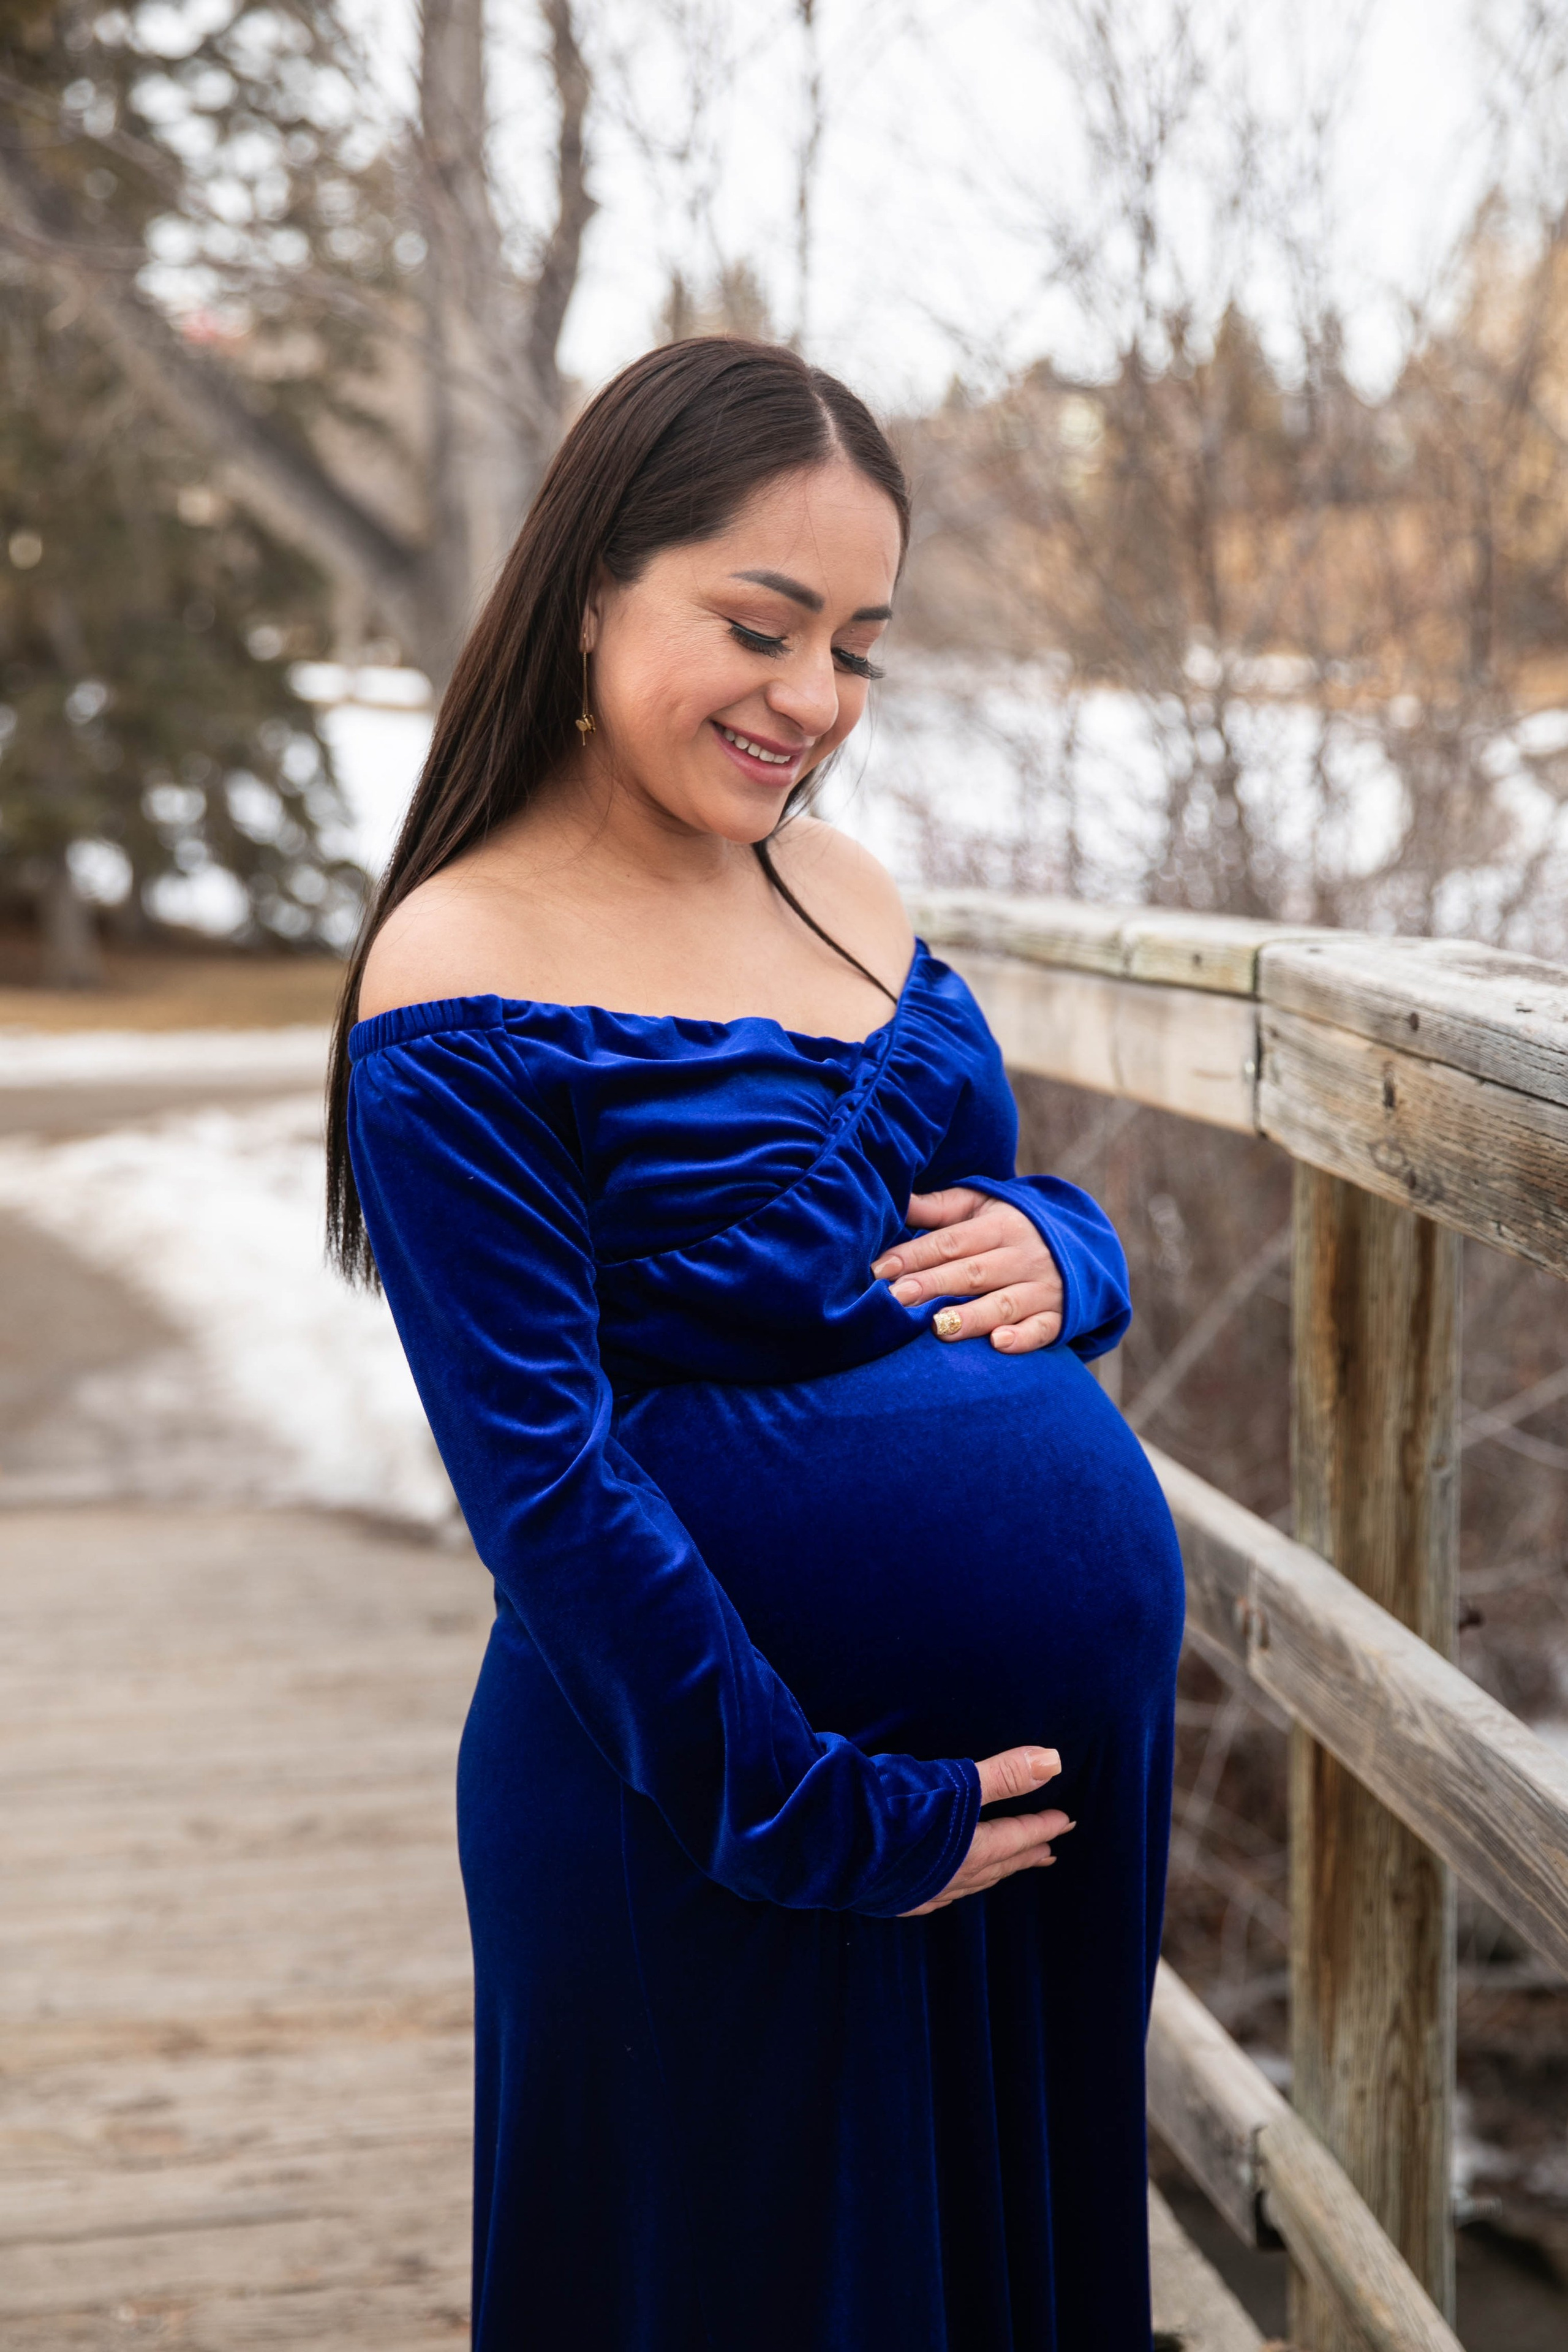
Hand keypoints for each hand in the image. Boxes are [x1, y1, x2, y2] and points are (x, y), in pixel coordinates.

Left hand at [872, 1187, 1064, 1352]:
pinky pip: (1042, 1329)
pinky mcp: (1059, 1316)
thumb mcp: (982, 1206)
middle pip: (972, 1272)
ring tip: (938, 1326)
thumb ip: (940, 1208)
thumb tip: (895, 1199)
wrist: (1082, 1246)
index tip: (880, 1269)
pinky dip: (1022, 1337)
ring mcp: (1042, 1288)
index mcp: (1001, 1225)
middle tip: (896, 1299)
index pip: (951, 1241)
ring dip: (971, 1316)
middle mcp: (1022, 1256)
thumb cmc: (1013, 1226)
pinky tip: (998, 1344)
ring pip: (1003, 1303)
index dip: (914, 1255)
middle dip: (932, 1285)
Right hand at [901, 1745, 1072, 1915]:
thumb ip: (1003, 1775)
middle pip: (998, 1864)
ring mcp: (919, 1891)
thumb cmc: (889, 1807)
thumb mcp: (951, 1782)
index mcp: (967, 1851)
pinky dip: (957, 1887)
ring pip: (970, 1882)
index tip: (1065, 1822)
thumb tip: (1054, 1762)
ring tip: (1008, 1866)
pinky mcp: (891, 1896)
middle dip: (1025, 1854)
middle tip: (1048, 1851)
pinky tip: (949, 1888)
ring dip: (994, 1871)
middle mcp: (949, 1878)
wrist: (825, 1842)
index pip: (1014, 1837)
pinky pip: (939, 1895)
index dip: (1040, 1827)